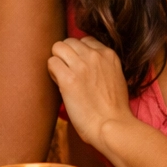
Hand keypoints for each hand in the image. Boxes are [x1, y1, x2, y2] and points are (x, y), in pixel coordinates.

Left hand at [47, 36, 132, 150]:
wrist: (112, 126)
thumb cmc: (114, 109)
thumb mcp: (116, 77)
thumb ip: (102, 65)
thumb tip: (86, 63)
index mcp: (109, 55)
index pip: (85, 40)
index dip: (79, 54)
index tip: (80, 68)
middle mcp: (94, 56)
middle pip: (69, 41)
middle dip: (66, 55)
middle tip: (68, 73)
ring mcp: (81, 66)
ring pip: (58, 47)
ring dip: (57, 61)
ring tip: (62, 77)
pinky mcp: (68, 79)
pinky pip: (51, 63)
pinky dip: (52, 73)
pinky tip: (60, 85)